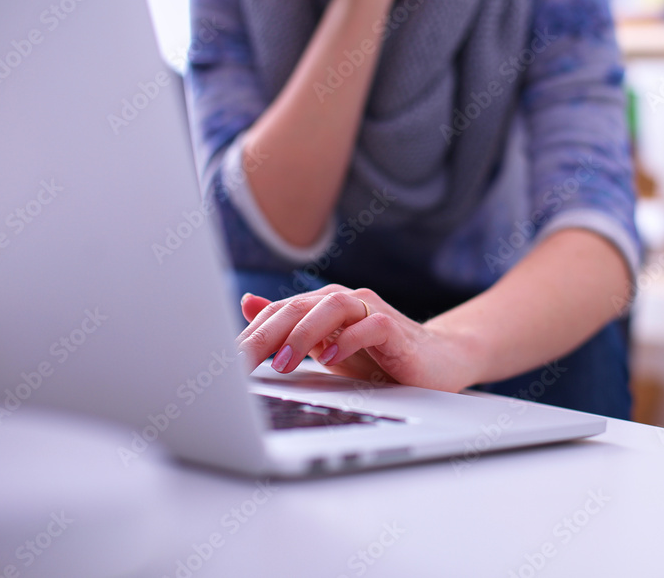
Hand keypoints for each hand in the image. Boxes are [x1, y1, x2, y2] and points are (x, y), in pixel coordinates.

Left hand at [236, 285, 478, 392]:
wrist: (437, 361)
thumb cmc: (380, 356)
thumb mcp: (326, 346)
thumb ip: (290, 326)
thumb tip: (248, 304)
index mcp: (323, 306)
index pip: (280, 312)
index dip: (251, 335)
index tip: (226, 363)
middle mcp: (345, 301)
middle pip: (299, 307)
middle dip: (267, 334)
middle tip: (241, 362)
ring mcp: (372, 311)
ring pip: (333, 307)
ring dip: (304, 334)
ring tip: (282, 362)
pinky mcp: (396, 329)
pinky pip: (371, 327)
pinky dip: (349, 340)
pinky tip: (331, 358)